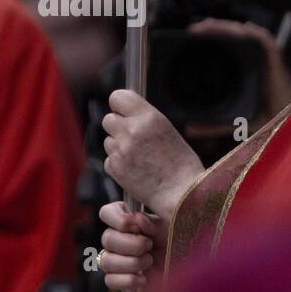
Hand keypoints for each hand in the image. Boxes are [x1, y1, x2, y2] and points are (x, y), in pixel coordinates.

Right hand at [97, 200, 167, 290]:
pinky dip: (128, 280)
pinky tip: (143, 278)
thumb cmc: (176, 243)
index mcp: (126, 222)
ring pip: (106, 261)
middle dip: (132, 245)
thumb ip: (150, 222)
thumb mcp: (167, 228)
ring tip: (149, 261)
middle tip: (150, 246)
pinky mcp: (119, 279)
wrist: (183, 267)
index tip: (136, 226)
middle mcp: (117, 239)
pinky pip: (110, 280)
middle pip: (106, 239)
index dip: (118, 219)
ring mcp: (115, 260)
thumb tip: (137, 217)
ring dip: (132, 263)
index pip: (106, 213)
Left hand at [101, 89, 202, 220]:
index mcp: (149, 117)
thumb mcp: (166, 129)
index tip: (123, 111)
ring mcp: (121, 150)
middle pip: (108, 119)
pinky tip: (136, 170)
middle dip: (118, 127)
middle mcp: (132, 130)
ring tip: (140, 158)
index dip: (120, 105)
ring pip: (108, 141)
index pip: (117, 97)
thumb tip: (124, 111)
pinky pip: (109, 159)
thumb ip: (144, 119)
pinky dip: (118, 164)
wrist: (182, 194)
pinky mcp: (115, 168)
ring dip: (119, 147)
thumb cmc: (180, 163)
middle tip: (133, 138)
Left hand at [187, 18, 290, 119]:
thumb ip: (213, 124)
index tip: (189, 38)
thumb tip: (189, 129)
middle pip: (232, 38)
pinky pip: (265, 40)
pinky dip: (254, 33)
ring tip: (208, 25)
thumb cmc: (269, 119)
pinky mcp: (276, 59)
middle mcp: (253, 60)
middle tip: (194, 29)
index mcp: (243, 70)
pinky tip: (241, 30)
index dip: (208, 39)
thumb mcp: (235, 121)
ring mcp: (264, 58)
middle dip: (214, 29)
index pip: (224, 48)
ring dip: (227, 28)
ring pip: (245, 35)